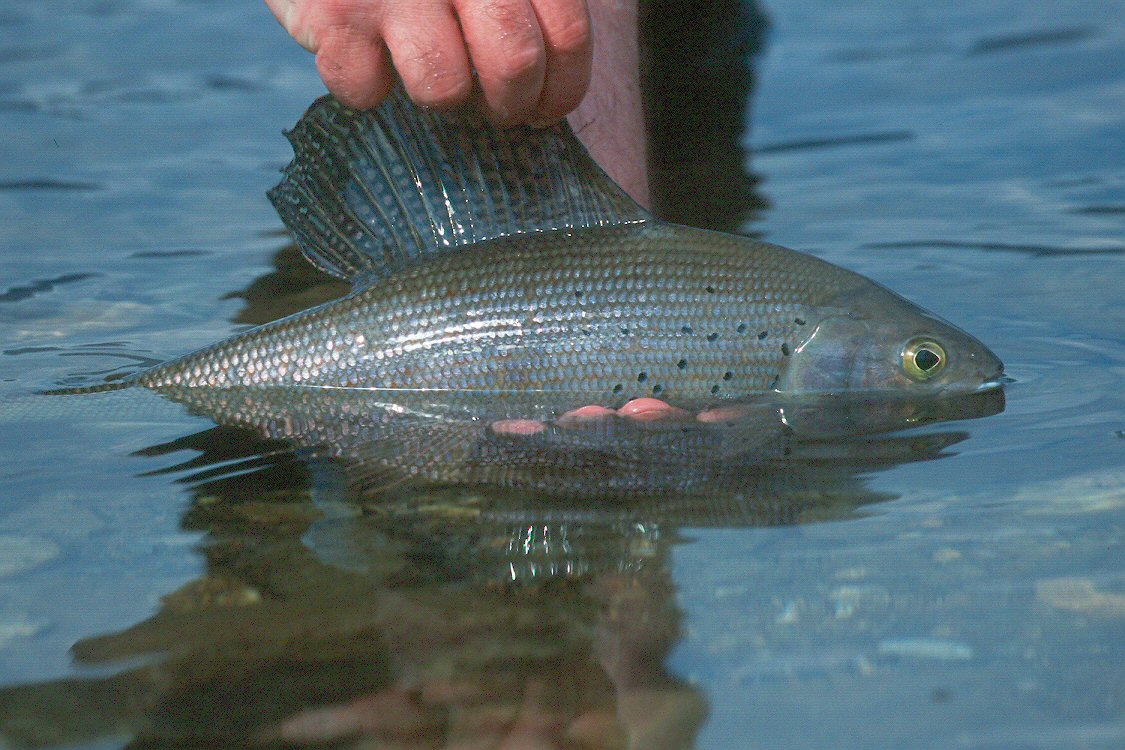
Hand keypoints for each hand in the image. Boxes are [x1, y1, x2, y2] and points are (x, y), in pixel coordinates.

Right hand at [265, 0, 592, 126]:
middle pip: (514, 62)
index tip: (546, 108)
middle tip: (498, 108)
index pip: (566, 34)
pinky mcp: (335, 13)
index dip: (563, 88)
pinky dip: (367, 88)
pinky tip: (369, 55)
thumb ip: (528, 7)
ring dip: (441, 96)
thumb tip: (555, 80)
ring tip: (432, 71)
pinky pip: (365, 88)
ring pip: (443, 86)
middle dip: (510, 105)